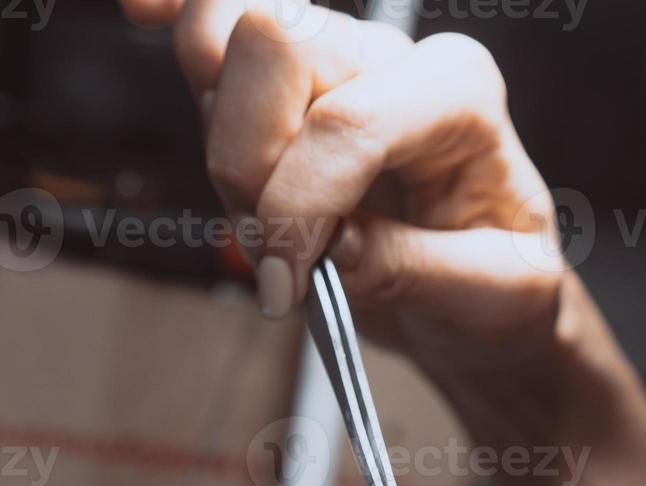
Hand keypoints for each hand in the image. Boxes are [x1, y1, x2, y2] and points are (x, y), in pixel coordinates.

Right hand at [119, 0, 565, 380]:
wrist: (487, 295)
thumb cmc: (502, 284)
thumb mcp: (497, 298)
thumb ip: (411, 270)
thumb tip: (328, 247)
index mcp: (462, 93)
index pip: (351, 122)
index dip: (300, 204)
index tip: (288, 280)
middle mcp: (394, 59)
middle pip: (275, 43)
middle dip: (252, 161)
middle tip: (277, 250)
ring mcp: (332, 63)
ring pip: (223, 39)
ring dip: (222, 146)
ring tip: (267, 226)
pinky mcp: (281, 90)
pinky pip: (206, 18)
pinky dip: (168, 10)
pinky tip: (143, 9)